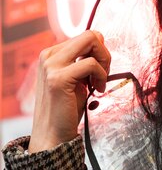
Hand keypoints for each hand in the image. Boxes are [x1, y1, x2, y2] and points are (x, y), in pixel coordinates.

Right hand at [29, 30, 110, 152]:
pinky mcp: (58, 78)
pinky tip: (96, 90)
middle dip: (105, 53)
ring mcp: (51, 66)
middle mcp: (49, 56)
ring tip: (97, 83)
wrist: (53, 134)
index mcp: (52, 54)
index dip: (100, 53)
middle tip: (104, 73)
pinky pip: (91, 64)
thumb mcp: (77, 78)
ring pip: (91, 42)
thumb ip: (84, 61)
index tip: (100, 71)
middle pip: (91, 35)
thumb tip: (101, 42)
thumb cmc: (68, 107)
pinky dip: (101, 76)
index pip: (87, 37)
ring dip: (104, 63)